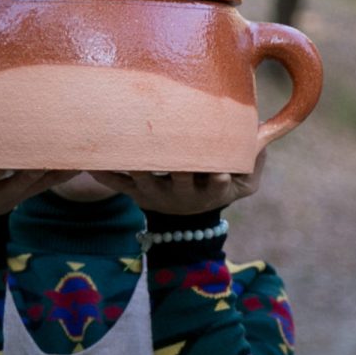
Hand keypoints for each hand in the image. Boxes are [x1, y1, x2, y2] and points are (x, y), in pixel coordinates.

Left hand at [91, 149, 266, 215]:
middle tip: (166, 134)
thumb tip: (265, 134)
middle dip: (174, 158)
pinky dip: (103, 172)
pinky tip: (90, 160)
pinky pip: (117, 184)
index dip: (215, 168)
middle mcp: (184, 193)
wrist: (189, 220)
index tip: (214, 156)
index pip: (217, 176)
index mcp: (212, 188)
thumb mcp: (245, 182)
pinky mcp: (136, 193)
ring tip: (123, 140)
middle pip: (178, 175)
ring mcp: (157, 193)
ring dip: (135, 161)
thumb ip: (256, 159)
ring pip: (144, 177)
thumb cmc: (221, 186)